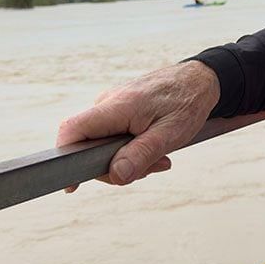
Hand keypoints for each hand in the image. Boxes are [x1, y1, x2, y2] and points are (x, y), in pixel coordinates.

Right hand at [55, 60, 219, 191]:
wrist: (199, 80)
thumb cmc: (187, 102)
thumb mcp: (169, 134)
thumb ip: (141, 155)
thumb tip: (116, 175)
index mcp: (117, 106)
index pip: (72, 129)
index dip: (65, 156)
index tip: (71, 183)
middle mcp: (107, 103)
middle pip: (87, 145)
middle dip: (114, 165)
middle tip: (150, 168)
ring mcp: (111, 105)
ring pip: (102, 143)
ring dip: (126, 158)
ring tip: (159, 157)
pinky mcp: (118, 109)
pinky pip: (112, 135)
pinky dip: (129, 147)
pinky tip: (152, 148)